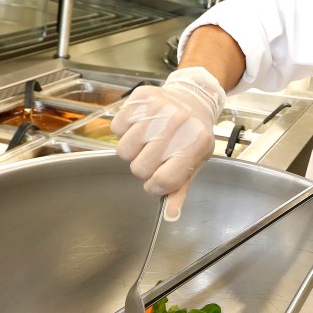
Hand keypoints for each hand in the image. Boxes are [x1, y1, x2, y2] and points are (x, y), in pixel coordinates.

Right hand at [111, 67, 225, 220]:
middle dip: (144, 168)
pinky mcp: (141, 97)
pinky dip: (124, 132)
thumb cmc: (193, 135)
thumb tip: (170, 215)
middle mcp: (179, 124)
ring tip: (146, 142)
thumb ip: (180, 188)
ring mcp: (159, 108)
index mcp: (196, 144)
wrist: (193, 98)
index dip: (155, 187)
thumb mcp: (195, 161)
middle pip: (139, 168)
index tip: (156, 182)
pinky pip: (116, 128)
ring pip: (123, 150)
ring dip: (132, 151)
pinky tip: (140, 127)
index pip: (164, 180)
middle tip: (153, 157)